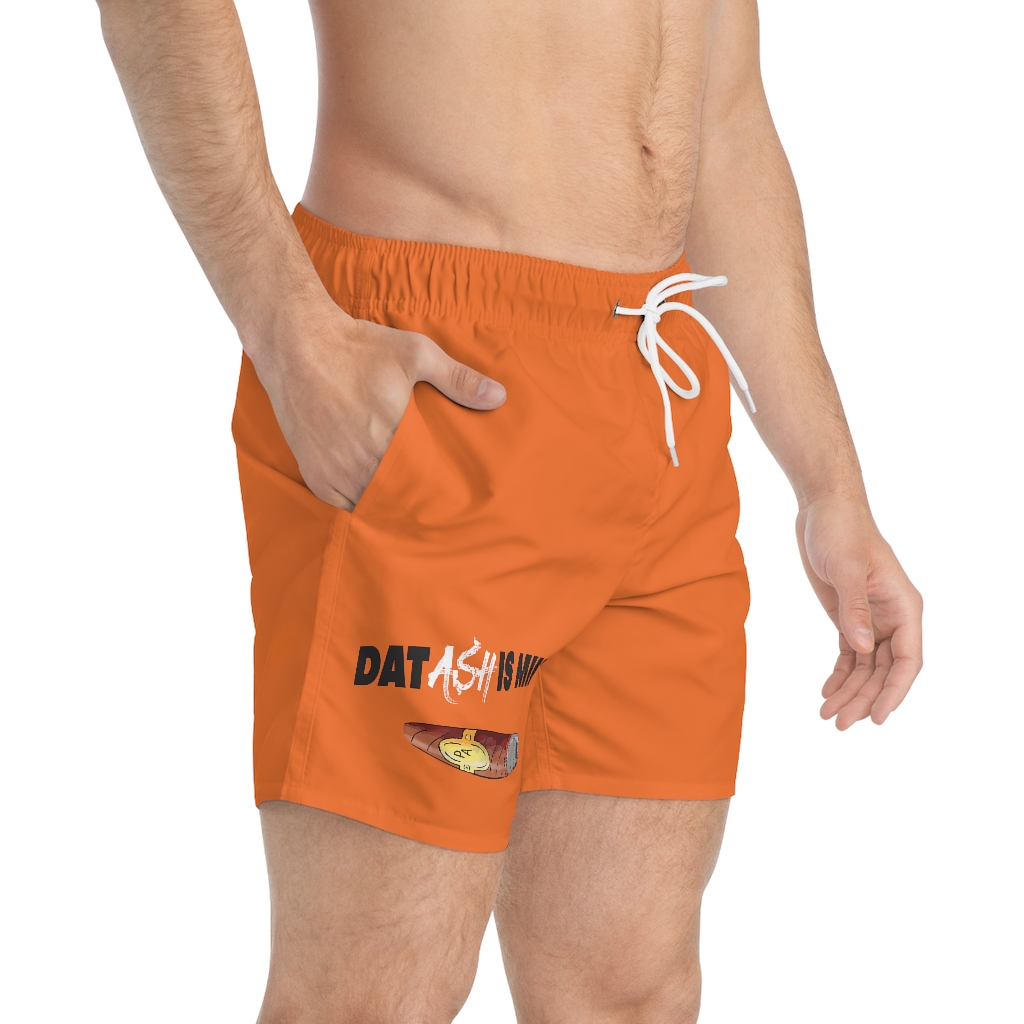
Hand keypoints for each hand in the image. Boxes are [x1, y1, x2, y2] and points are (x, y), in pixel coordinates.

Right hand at [249, 294, 505, 509]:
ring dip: (389, 507)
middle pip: (400, 500)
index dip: (442, 496)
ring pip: (371, 506)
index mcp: (392, 437)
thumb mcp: (415, 354)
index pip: (427, 485)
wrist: (296, 344)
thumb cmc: (359, 347)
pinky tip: (376, 500)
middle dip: (418, 504)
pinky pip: (343, 505)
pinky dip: (359, 505)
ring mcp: (335, 471)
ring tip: (409, 509)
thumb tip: (500, 396)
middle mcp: (362, 461)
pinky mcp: (315, 474)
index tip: (457, 501)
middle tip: (438, 511)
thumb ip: (458, 379)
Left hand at [795, 496, 922, 729]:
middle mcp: (893, 617)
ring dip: (849, 692)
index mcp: (905, 607)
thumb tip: (862, 648)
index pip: (907, 660)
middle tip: (839, 724)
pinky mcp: (849, 616)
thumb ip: (855, 608)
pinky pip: (850, 655)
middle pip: (884, 671)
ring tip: (827, 715)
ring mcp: (871, 619)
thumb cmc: (842, 531)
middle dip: (864, 699)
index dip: (894, 692)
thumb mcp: (847, 567)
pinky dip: (839, 674)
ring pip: (866, 667)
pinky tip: (826, 691)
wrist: (824, 509)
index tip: (876, 717)